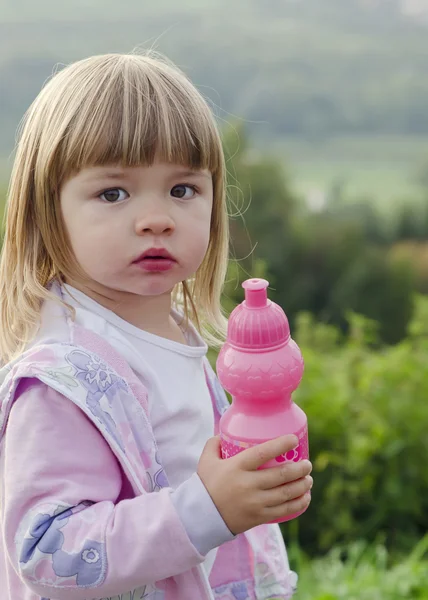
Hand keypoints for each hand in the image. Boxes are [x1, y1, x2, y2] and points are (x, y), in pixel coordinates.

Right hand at [197, 435, 311, 534]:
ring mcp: (255, 502)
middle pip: (281, 475)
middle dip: (299, 468)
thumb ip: (215, 443)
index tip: (293, 439)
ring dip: (302, 485)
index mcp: (237, 467)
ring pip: (286, 493)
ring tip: (309, 479)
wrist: (200, 516)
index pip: (263, 453)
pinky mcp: (259, 517)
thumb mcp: (206, 460)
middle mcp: (248, 484)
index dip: (281, 445)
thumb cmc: (205, 484)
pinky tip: (305, 497)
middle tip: (307, 464)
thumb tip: (226, 433)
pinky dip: (299, 504)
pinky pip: (284, 511)